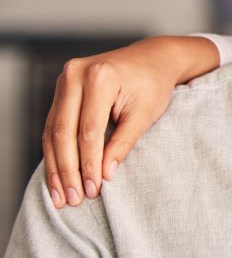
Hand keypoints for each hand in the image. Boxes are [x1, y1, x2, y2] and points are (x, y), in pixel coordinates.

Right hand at [42, 36, 218, 207]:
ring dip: (55, 166)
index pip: (89, 130)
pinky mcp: (61, 89)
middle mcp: (75, 75)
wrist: (152, 58)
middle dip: (67, 170)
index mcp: (100, 77)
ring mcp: (64, 80)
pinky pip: (52, 125)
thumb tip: (105, 174)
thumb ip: (123, 142)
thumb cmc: (153, 85)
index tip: (93, 189)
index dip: (89, 163)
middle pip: (64, 132)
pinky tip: (56, 176)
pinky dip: (54, 152)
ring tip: (60, 196)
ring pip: (52, 131)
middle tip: (72, 199)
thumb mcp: (145, 114)